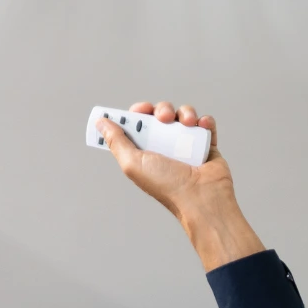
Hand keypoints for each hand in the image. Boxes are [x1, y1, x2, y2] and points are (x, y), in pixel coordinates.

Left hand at [95, 101, 264, 271]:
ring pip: (183, 116)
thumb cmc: (167, 186)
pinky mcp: (206, 144)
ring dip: (185, 113)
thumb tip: (101, 123)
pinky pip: (205, 124)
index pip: (138, 124)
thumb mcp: (133, 163)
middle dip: (163, 110)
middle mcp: (164, 146)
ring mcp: (186, 145)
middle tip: (164, 118)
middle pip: (161, 115)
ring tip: (188, 123)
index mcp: (144, 151)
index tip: (141, 110)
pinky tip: (202, 126)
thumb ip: (116, 142)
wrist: (202, 197)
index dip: (138, 113)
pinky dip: (205, 122)